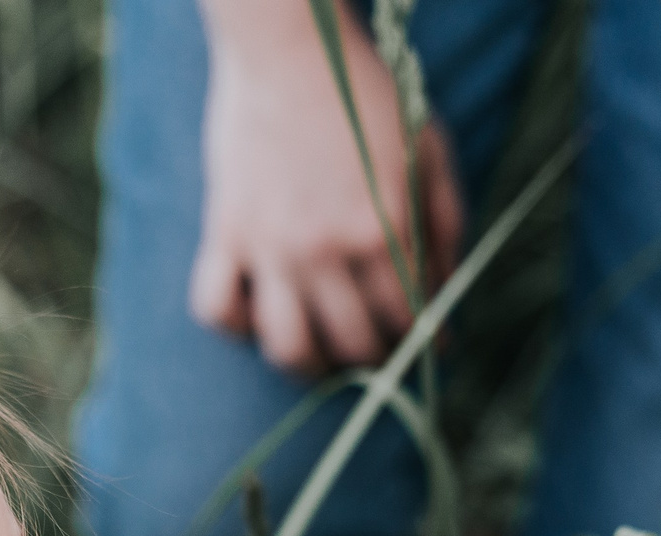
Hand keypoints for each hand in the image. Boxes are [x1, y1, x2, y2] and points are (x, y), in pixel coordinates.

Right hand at [189, 11, 459, 375]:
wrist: (287, 46)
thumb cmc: (364, 92)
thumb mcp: (427, 148)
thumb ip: (442, 221)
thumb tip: (442, 288)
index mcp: (385, 227)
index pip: (409, 317)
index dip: (426, 341)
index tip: (431, 348)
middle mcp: (326, 248)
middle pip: (352, 343)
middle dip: (373, 360)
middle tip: (377, 352)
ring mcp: (270, 246)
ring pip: (286, 346)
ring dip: (307, 364)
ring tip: (318, 355)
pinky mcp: (224, 233)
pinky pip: (217, 307)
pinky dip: (236, 324)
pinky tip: (256, 313)